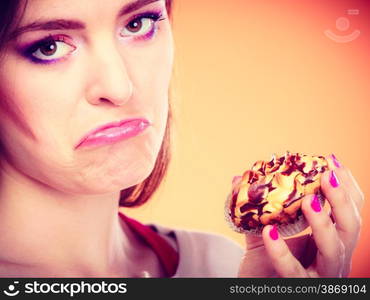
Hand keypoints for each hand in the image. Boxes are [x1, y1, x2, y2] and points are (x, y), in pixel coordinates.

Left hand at [238, 155, 363, 276]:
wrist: (255, 290)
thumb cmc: (264, 264)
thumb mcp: (265, 232)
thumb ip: (257, 208)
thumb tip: (239, 178)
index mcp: (330, 241)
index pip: (348, 212)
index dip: (345, 186)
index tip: (331, 160)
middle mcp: (333, 259)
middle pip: (351, 228)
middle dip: (342, 199)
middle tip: (327, 175)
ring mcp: (320, 276)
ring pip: (333, 250)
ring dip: (323, 223)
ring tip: (309, 201)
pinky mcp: (300, 288)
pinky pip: (294, 271)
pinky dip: (282, 251)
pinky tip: (268, 232)